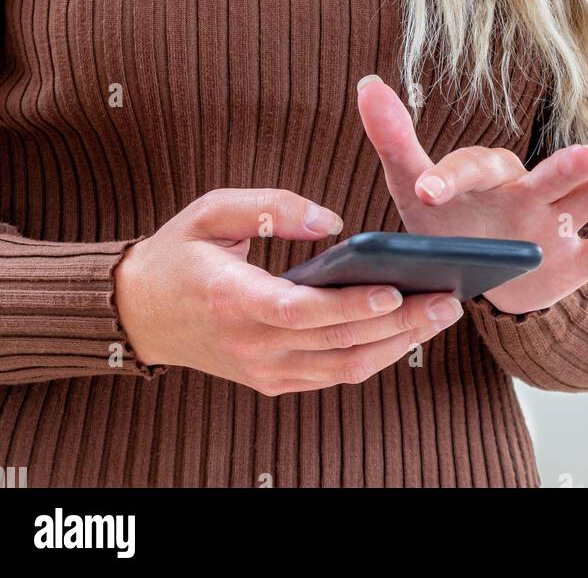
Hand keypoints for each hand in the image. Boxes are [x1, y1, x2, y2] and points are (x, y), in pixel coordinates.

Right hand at [112, 188, 463, 393]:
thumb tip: (332, 221)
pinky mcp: (273, 381)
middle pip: (337, 343)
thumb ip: (271, 206)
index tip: (394, 290)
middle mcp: (251, 346)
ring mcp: (264, 371)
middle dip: (400, 323)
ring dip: (399, 345)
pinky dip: (375, 356)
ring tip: (443, 312)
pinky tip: (409, 330)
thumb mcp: (210, 211)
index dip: (350, 306)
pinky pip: (333, 375)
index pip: (301, 311)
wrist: (138, 313)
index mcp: (233, 300)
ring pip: (343, 368)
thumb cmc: (178, 254)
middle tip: (449, 297)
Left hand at [356, 76, 587, 314]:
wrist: (476, 269)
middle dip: (562, 169)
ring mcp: (555, 226)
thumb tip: (366, 83)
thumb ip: (394, 140)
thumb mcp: (412, 187)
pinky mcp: (572, 262)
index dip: (448, 179)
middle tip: (585, 155)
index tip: (424, 190)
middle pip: (546, 178)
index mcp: (486, 178)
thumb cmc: (443, 220)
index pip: (471, 171)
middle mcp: (527, 194)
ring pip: (585, 204)